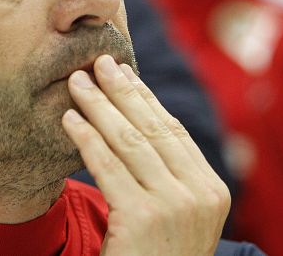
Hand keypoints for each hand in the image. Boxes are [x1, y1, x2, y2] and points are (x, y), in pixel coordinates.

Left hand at [63, 55, 229, 255]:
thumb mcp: (177, 216)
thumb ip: (170, 177)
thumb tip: (141, 122)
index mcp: (213, 190)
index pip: (174, 131)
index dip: (146, 99)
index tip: (124, 73)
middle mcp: (200, 195)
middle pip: (153, 129)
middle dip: (122, 92)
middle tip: (98, 63)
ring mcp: (175, 207)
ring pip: (128, 142)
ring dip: (99, 107)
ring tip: (77, 84)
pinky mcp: (143, 219)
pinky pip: (108, 168)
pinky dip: (85, 140)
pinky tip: (69, 121)